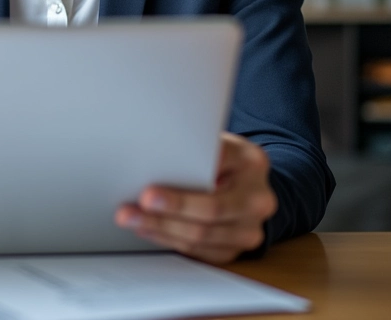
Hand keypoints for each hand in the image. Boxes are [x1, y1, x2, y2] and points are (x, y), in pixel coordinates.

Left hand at [115, 132, 277, 263]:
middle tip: (136, 206)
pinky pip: (199, 251)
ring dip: (162, 228)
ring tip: (132, 218)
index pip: (217, 170)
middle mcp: (258, 199)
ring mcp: (250, 229)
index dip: (186, 182)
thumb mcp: (215, 139)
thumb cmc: (222, 156)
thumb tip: (158, 151)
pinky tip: (148, 229)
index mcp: (252, 162)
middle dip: (170, 210)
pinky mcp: (235, 249)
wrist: (247, 182)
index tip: (151, 189)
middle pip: (212, 210)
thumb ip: (195, 145)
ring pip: (203, 236)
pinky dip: (169, 240)